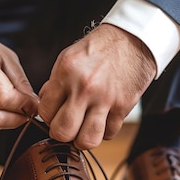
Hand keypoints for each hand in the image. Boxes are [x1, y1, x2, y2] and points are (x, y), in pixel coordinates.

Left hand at [38, 24, 156, 149]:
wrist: (133, 39)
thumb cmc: (99, 48)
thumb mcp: (68, 58)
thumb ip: (55, 84)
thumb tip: (46, 105)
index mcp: (65, 73)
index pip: (45, 112)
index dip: (48, 117)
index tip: (54, 114)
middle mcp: (84, 87)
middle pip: (63, 132)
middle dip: (62, 134)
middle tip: (67, 126)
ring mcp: (105, 99)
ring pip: (87, 141)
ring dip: (83, 139)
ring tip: (84, 129)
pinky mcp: (123, 107)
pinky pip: (109, 134)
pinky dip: (105, 131)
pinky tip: (103, 119)